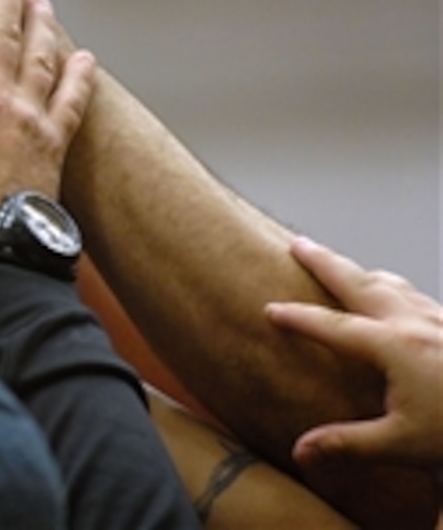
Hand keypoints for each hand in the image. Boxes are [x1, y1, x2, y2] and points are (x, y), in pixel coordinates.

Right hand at [265, 237, 442, 469]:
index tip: (271, 309)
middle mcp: (415, 324)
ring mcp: (440, 320)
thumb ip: (348, 444)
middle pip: (359, 281)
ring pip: (393, 284)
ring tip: (342, 267)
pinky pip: (416, 295)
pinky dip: (392, 287)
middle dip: (324, 261)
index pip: (333, 325)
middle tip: (299, 244)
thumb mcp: (403, 445)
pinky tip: (395, 300)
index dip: (298, 317)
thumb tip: (300, 451)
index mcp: (395, 347)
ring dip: (361, 272)